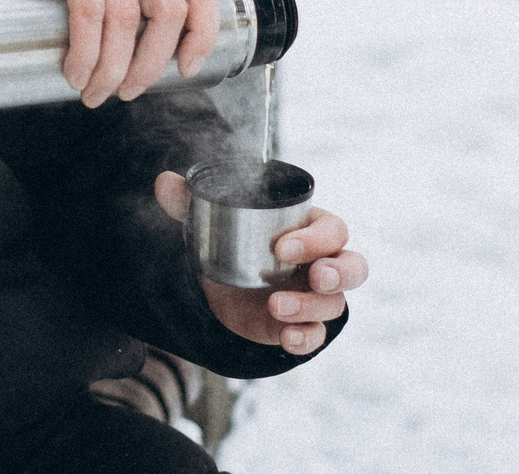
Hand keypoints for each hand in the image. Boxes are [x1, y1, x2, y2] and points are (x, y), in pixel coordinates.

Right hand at [0, 0, 223, 104]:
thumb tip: (121, 32)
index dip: (204, 31)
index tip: (188, 66)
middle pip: (170, 11)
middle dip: (152, 64)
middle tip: (129, 90)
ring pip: (128, 18)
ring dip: (113, 66)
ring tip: (95, 91)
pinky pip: (90, 8)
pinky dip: (85, 49)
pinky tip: (75, 68)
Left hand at [153, 171, 365, 356]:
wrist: (226, 287)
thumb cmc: (235, 243)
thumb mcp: (212, 222)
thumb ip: (190, 201)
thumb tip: (164, 181)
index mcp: (310, 230)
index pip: (332, 230)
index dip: (314, 239)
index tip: (280, 247)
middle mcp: (324, 263)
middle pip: (354, 267)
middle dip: (339, 272)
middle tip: (314, 276)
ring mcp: (317, 298)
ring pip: (335, 304)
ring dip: (309, 306)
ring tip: (274, 305)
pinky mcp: (305, 325)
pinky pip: (318, 335)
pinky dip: (306, 337)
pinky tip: (287, 336)